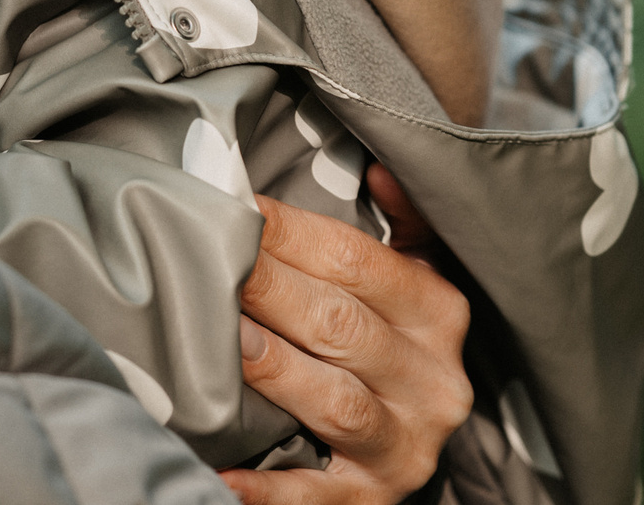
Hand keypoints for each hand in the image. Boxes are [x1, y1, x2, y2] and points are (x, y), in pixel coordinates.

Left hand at [216, 169, 471, 503]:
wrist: (409, 440)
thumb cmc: (389, 341)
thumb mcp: (410, 278)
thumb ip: (399, 224)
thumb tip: (382, 171)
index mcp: (438, 314)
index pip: (356, 262)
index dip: (287, 232)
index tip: (230, 207)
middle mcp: (432, 382)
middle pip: (340, 325)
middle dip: (268, 288)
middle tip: (205, 258)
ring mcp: (403, 447)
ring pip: (335, 400)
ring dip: (274, 367)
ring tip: (219, 337)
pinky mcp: (369, 499)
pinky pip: (313, 495)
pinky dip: (266, 489)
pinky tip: (222, 472)